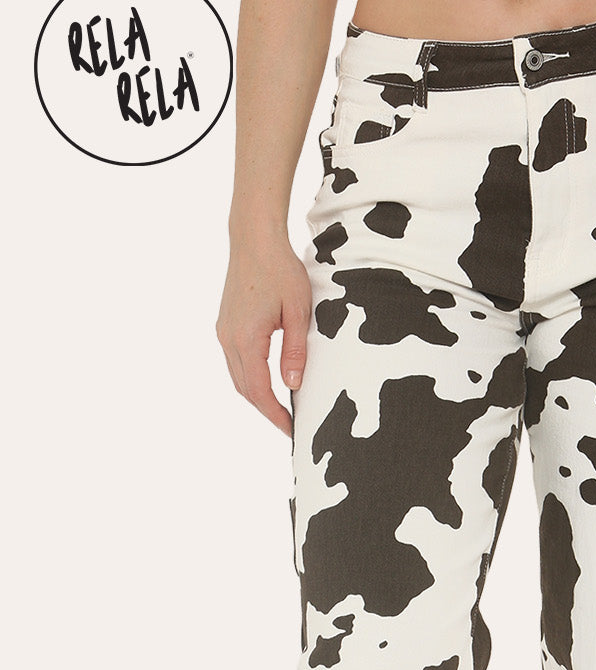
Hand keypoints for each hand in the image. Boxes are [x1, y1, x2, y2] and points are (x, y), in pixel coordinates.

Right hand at [216, 234, 312, 437]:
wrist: (254, 240)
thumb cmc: (280, 270)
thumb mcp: (298, 311)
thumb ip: (295, 350)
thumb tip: (292, 385)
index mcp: (246, 338)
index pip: (258, 390)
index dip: (274, 414)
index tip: (291, 429)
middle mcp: (229, 338)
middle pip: (244, 389)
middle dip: (266, 410)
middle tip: (289, 425)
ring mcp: (224, 332)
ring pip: (237, 377)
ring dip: (257, 396)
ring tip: (280, 409)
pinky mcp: (225, 325)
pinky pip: (235, 362)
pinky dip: (250, 378)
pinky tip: (267, 382)